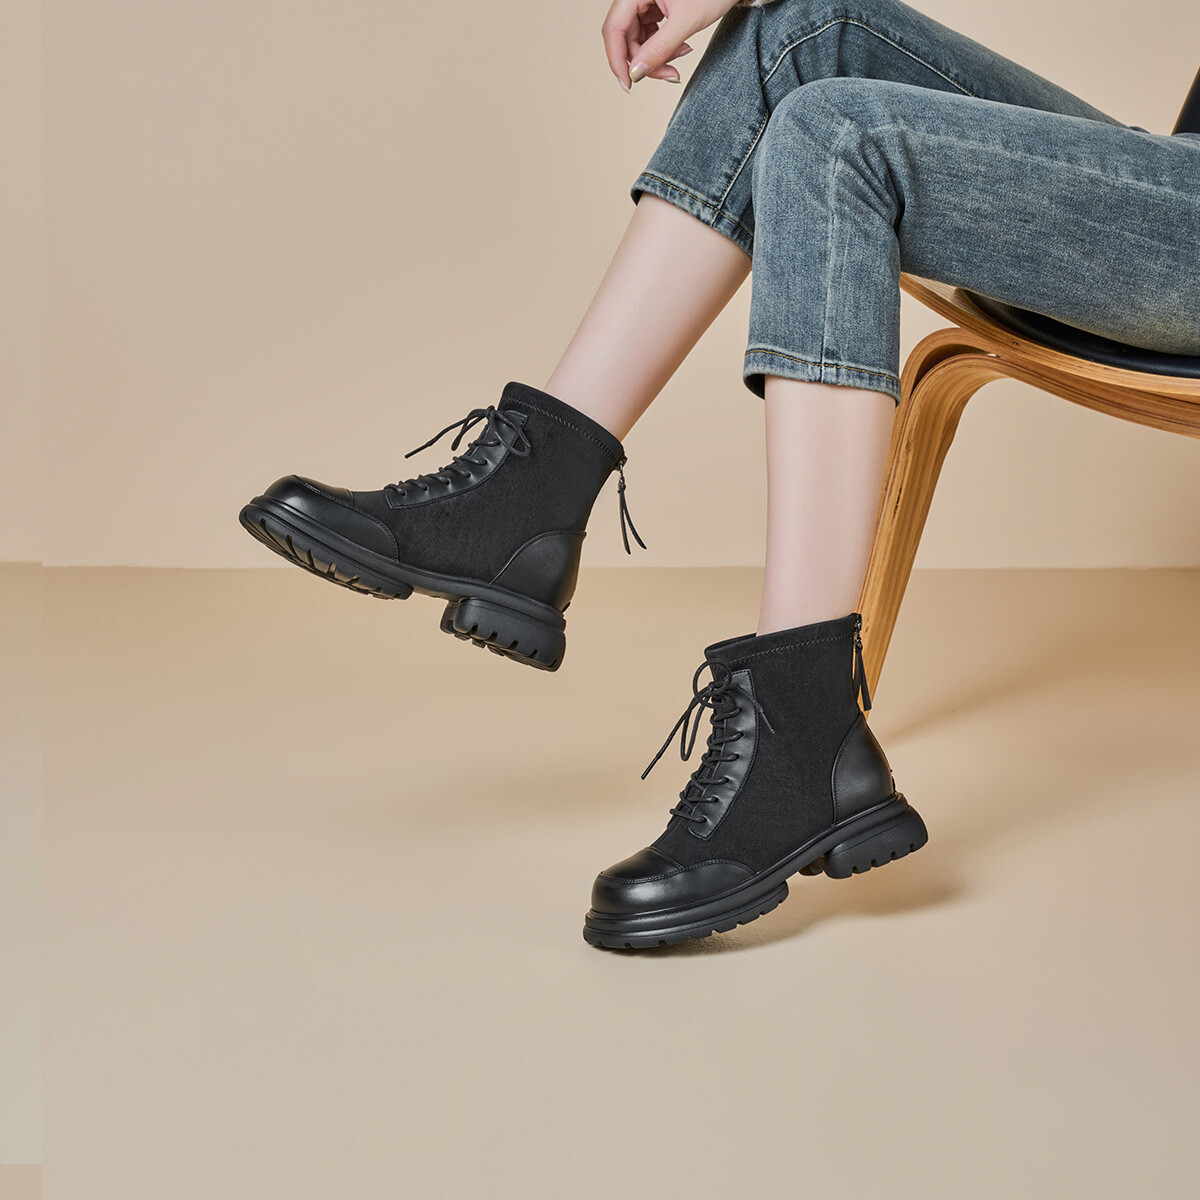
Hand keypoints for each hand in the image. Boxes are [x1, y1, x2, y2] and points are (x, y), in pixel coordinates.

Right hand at [601, 0, 735, 91]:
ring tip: (679, 59)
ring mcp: (646, 1)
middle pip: (626, 37)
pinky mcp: (657, 7)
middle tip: (669, 75)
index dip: (617, 60)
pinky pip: (651, 35)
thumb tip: (636, 73)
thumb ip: (659, 49)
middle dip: (645, 62)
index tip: (629, 85)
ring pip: (639, 39)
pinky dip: (664, 48)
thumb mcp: (685, 22)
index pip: (614, 29)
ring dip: (656, 58)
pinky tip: (681, 48)